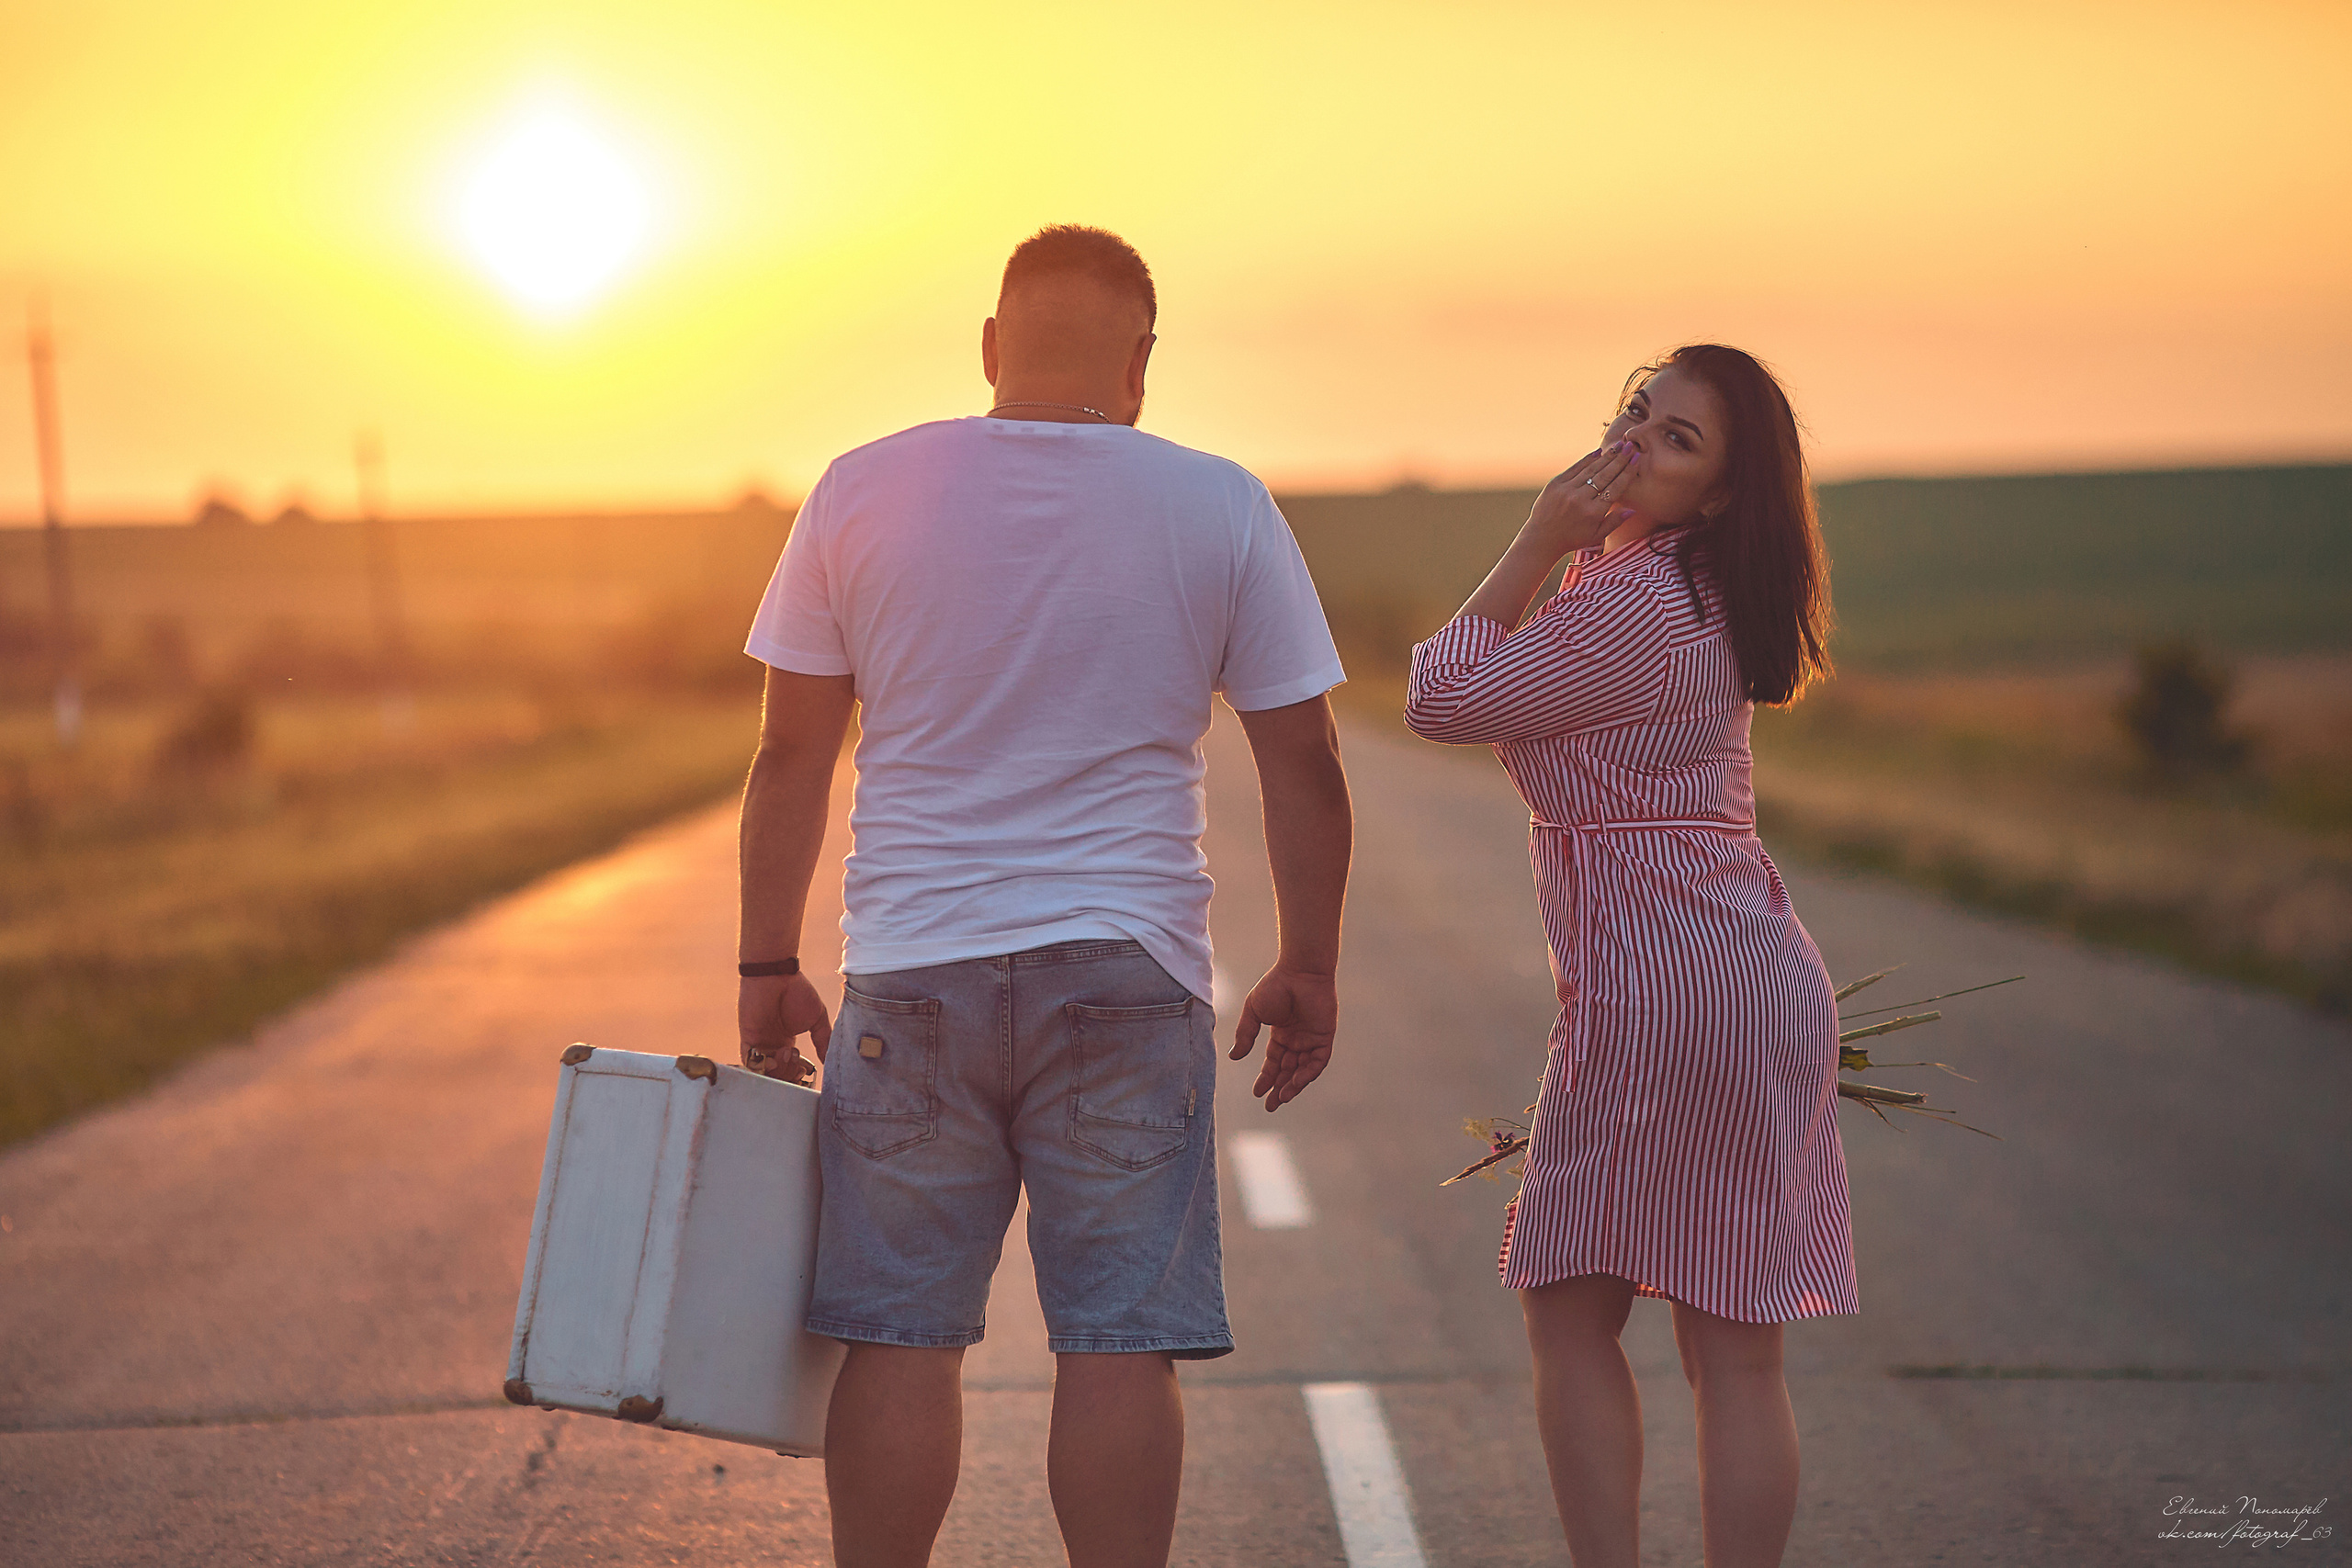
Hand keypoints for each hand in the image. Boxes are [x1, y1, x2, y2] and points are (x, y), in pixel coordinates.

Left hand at [739, 973, 830, 1083]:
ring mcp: (759, 1043)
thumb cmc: (797, 990)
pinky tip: (774, 1059)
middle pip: (777, 1074)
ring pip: (764, 1071)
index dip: (796, 1075)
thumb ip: (823, 1040)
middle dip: (788, 1074)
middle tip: (797, 1061)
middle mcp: (772, 1045)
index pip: (789, 1069)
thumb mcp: (817, 1018)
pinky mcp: (748, 1038)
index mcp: (786, 1041)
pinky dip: (762, 1066)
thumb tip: (831, 1061)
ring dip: (778, 1069)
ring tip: (788, 1052)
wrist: (777, 974)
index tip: (804, 1069)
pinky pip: (751, 1062)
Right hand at [1229, 966, 1335, 1111]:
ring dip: (1293, 1085)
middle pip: (1288, 1070)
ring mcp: (1311, 1039)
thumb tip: (1234, 1057)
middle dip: (1279, 1088)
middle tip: (1270, 1106)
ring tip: (1280, 1099)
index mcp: (1281, 1034)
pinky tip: (1294, 1084)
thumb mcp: (1254, 1012)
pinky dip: (1307, 1074)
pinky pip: (1317, 1062)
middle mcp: (1297, 1039)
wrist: (1300, 972)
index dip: (1266, 1078)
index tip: (1257, 1093)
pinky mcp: (1324, 1037)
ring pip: (1303, 1070)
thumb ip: (1246, 1034)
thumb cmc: (1276, 986)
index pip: (1274, 1062)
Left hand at [1520, 440, 1640, 560]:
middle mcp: (1580, 499)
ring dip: (1607, 456)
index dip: (1627, 472)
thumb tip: (1632, 510)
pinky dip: (1587, 459)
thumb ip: (1614, 522)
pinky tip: (1599, 452)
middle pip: (1605, 475)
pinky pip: (1575, 468)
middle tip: (1632, 446)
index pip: (1615, 488)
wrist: (1541, 538)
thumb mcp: (1596, 536)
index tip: (1636, 459)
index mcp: (1593, 513)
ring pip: (1591, 469)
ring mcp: (1567, 490)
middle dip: (1620, 459)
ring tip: (1619, 445)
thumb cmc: (1572, 539)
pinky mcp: (1555, 484)